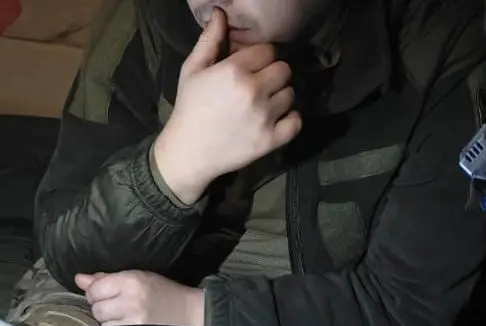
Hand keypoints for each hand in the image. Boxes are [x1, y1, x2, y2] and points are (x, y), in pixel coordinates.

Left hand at [76, 271, 203, 325]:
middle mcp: (130, 305)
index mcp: (131, 283)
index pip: (94, 291)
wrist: (194, 316)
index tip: (107, 295)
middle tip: (120, 308)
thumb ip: (106, 279)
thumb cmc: (166, 293)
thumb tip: (78, 279)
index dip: (96, 293)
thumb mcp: (139, 278)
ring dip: (112, 325)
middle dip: (104, 309)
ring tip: (129, 320)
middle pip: (97, 311)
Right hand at [152, 8, 301, 204]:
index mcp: (235, 70)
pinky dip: (290, 119)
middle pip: (284, 70)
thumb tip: (221, 13)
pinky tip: (276, 119)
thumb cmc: (189, 108)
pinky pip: (296, 121)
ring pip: (291, 94)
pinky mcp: (271, 140)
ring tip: (264, 104)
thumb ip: (210, 40)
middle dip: (273, 74)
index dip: (261, 58)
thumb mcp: (192, 69)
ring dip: (280, 97)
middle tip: (260, 85)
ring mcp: (265, 116)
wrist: (189, 152)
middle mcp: (254, 91)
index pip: (268, 51)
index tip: (252, 68)